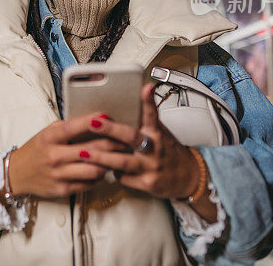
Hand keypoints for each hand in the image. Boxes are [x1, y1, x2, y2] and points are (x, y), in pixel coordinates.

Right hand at [8, 113, 128, 197]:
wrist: (17, 174)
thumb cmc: (36, 150)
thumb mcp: (47, 133)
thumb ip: (68, 128)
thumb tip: (96, 121)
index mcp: (49, 138)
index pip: (73, 128)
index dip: (92, 122)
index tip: (109, 117)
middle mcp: (54, 156)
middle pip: (91, 150)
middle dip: (113, 144)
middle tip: (127, 140)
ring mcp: (59, 175)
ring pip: (94, 169)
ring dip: (109, 163)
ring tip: (118, 157)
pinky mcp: (62, 189)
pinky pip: (88, 183)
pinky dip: (99, 176)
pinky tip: (103, 170)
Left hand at [76, 82, 200, 199]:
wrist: (188, 178)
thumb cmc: (168, 152)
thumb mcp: (160, 133)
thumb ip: (144, 123)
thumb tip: (126, 106)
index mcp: (157, 133)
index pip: (152, 114)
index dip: (148, 101)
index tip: (145, 88)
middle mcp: (155, 148)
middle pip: (131, 137)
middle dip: (110, 129)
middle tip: (93, 122)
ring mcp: (151, 166)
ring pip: (123, 161)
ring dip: (102, 157)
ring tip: (84, 153)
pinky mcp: (147, 183)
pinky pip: (124, 177)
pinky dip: (112, 172)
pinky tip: (106, 168)